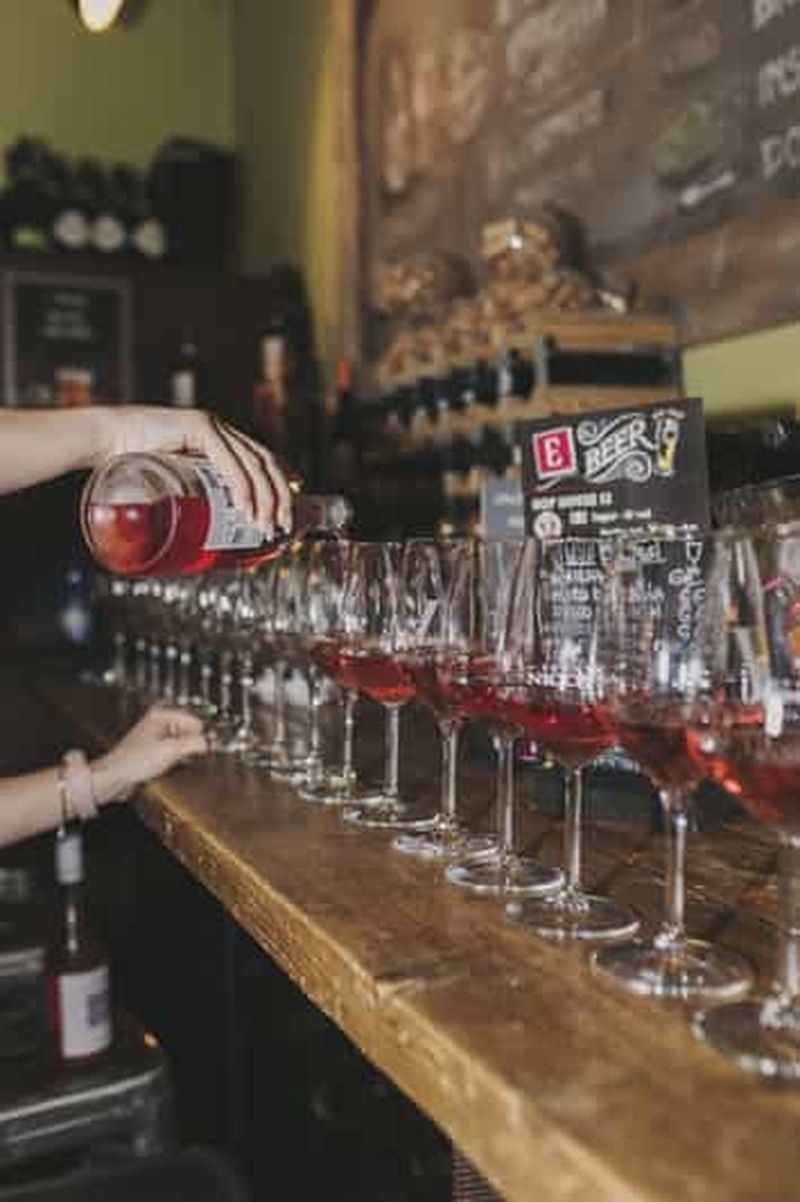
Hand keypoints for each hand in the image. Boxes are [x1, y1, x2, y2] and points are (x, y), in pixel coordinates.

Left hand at [92, 706, 207, 803]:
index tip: (203, 748)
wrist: (114, 777)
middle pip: (189, 732)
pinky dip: (174, 760)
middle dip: (190, 746)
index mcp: (161, 715)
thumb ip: (194, 744)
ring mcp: (155, 736)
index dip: (200, 736)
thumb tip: (209, 742)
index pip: (195, 721)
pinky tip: (167, 766)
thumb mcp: (171, 751)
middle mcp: (158, 722)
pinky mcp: (153, 750)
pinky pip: (173, 752)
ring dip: (182, 754)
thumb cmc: (133, 761)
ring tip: (171, 762)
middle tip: (182, 756)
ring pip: (182, 743)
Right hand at [94, 405, 292, 532]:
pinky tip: (246, 505)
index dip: (283, 482)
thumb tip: (206, 532)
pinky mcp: (198, 426)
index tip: (292, 507)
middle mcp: (223, 430)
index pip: (264, 459)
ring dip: (263, 497)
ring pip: (253, 463)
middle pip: (266, 463)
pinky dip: (241, 485)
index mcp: (222, 440)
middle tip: (283, 526)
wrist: (105, 440)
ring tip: (265, 524)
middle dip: (280, 496)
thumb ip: (194, 495)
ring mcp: (212, 426)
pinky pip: (228, 459)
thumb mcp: (174, 481)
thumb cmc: (134, 465)